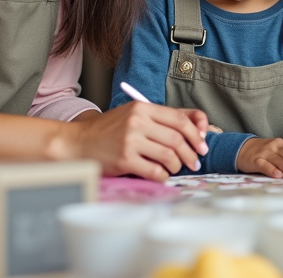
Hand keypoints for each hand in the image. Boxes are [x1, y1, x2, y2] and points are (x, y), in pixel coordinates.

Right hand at [68, 101, 210, 181]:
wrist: (79, 142)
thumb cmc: (110, 130)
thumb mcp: (134, 115)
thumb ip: (162, 118)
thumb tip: (197, 126)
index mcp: (142, 107)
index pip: (179, 119)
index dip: (196, 133)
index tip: (202, 145)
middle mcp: (137, 121)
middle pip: (177, 138)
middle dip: (191, 153)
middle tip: (195, 162)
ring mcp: (130, 140)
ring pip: (169, 155)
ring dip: (177, 165)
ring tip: (175, 168)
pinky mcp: (124, 159)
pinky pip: (154, 171)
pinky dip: (163, 176)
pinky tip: (161, 175)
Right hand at [236, 137, 282, 177]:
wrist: (243, 148)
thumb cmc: (264, 153)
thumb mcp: (277, 151)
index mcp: (282, 144)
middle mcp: (274, 146)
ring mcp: (265, 152)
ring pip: (281, 162)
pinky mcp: (256, 160)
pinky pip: (266, 165)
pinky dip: (272, 170)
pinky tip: (278, 176)